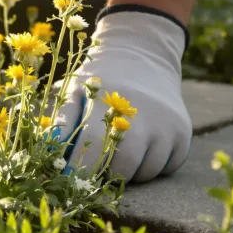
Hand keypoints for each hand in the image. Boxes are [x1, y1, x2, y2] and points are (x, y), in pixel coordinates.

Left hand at [53, 10, 191, 182]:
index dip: (78, 170)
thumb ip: (62, 120)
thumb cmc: (100, 77)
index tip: (67, 179)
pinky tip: (141, 146)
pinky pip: (166, 168)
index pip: (92, 152)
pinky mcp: (184, 134)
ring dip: (129, 171)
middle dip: (105, 172)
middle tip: (95, 163)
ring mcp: (167, 127)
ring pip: (146, 173)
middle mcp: (143, 118)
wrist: (143, 53)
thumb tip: (49, 151)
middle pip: (123, 169)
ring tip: (118, 149)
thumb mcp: (75, 88)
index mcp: (110, 106)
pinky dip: (151, 165)